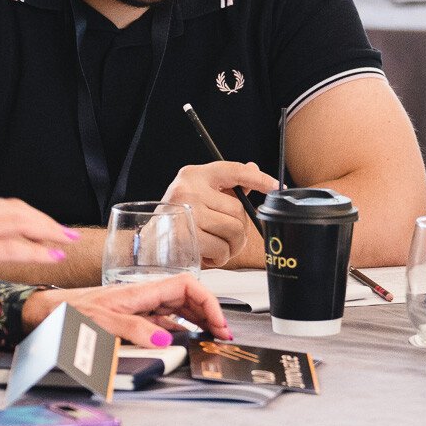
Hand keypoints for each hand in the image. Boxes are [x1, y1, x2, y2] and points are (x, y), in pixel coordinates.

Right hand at [0, 195, 76, 289]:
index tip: (45, 224)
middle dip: (46, 222)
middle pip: (18, 211)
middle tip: (67, 232)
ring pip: (21, 225)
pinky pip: (12, 247)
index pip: (3, 206)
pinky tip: (50, 255)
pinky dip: (36, 250)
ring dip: (48, 233)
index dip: (29, 215)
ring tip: (66, 242)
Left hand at [22, 274, 232, 345]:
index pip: (186, 285)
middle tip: (222, 335)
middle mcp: (142, 296)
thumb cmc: (67, 313)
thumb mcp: (101, 322)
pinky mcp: (130, 320)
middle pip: (187, 297)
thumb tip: (165, 339)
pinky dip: (178, 330)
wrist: (44, 315)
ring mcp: (137, 308)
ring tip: (210, 338)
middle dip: (208, 313)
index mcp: (140, 290)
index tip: (218, 323)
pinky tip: (183, 340)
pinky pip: (162, 322)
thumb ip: (134, 330)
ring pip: (177, 310)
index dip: (207, 301)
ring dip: (197, 321)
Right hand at [164, 160, 281, 266]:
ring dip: (231, 246)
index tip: (277, 187)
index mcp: (195, 175)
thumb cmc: (177, 219)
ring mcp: (188, 213)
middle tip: (227, 237)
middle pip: (238, 210)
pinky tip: (206, 254)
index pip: (235, 171)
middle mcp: (190, 190)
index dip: (259, 179)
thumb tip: (253, 168)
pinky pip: (222, 250)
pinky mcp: (188, 237)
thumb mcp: (198, 195)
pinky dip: (219, 258)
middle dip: (239, 230)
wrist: (148, 245)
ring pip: (234, 231)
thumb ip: (226, 185)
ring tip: (216, 246)